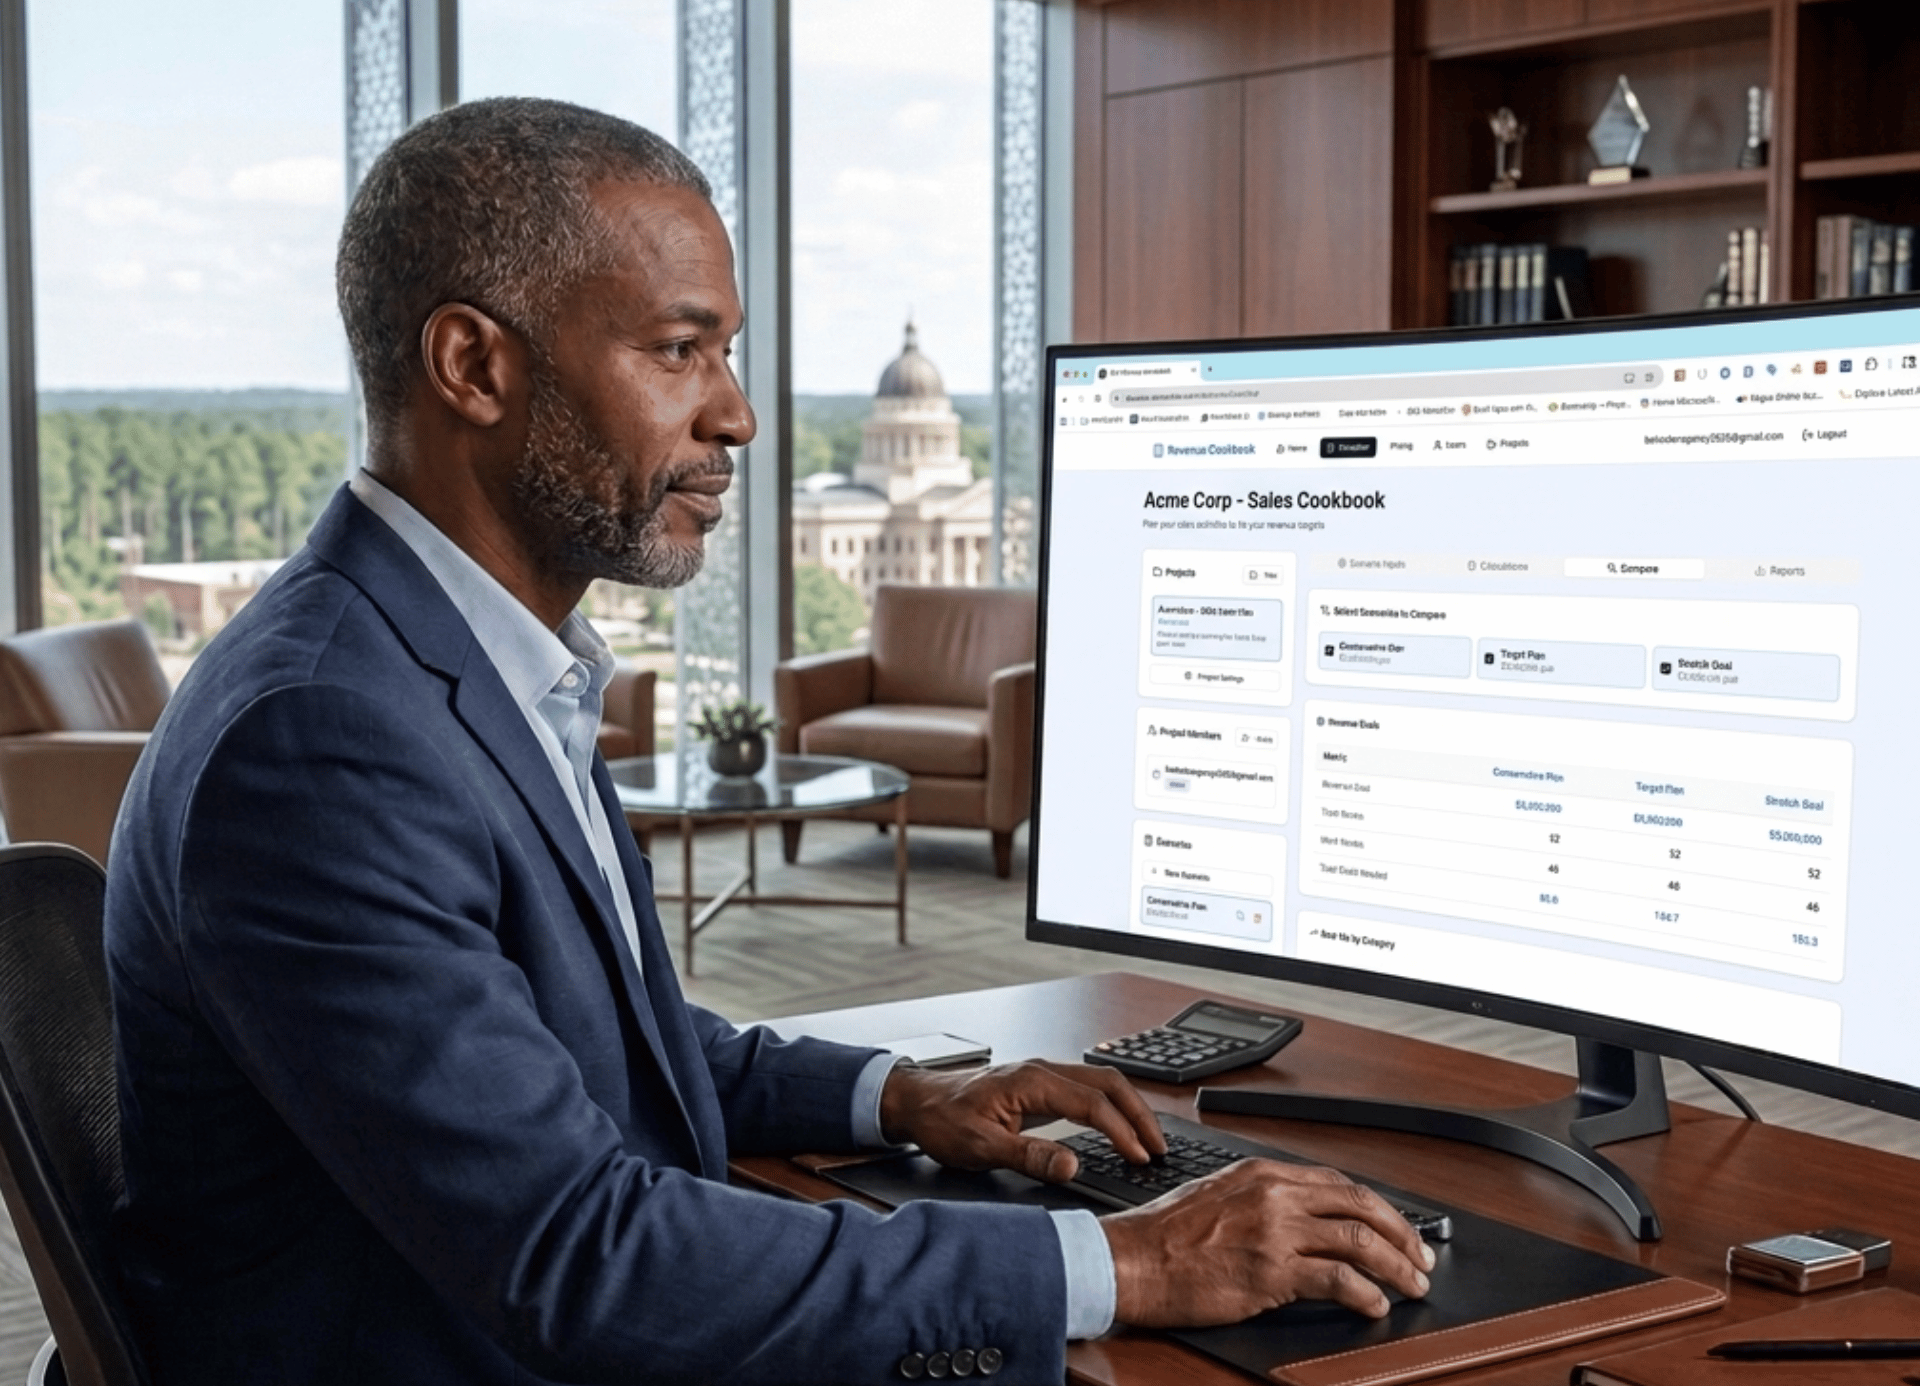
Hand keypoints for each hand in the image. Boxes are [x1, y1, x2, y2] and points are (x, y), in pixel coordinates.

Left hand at [878, 1059, 1166, 1181]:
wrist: (916, 1101)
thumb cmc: (943, 1120)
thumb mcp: (981, 1147)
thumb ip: (1029, 1156)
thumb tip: (1072, 1164)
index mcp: (1032, 1081)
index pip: (1093, 1104)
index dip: (1122, 1132)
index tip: (1140, 1159)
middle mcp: (1042, 1071)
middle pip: (1108, 1083)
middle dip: (1139, 1114)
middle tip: (1159, 1148)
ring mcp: (1041, 1075)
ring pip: (1100, 1083)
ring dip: (1128, 1108)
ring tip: (1147, 1140)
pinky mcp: (1039, 1086)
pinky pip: (1086, 1089)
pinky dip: (1111, 1106)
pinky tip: (1117, 1126)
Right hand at [1102, 1159, 1434, 1326]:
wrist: (1130, 1259)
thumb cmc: (1161, 1235)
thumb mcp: (1214, 1194)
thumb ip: (1257, 1199)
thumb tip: (1295, 1218)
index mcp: (1261, 1173)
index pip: (1337, 1182)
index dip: (1374, 1207)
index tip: (1392, 1227)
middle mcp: (1274, 1194)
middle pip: (1359, 1204)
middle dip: (1400, 1233)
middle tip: (1421, 1257)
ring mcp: (1275, 1231)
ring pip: (1358, 1240)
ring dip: (1396, 1265)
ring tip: (1412, 1285)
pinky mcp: (1272, 1271)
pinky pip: (1338, 1280)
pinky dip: (1365, 1294)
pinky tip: (1375, 1305)